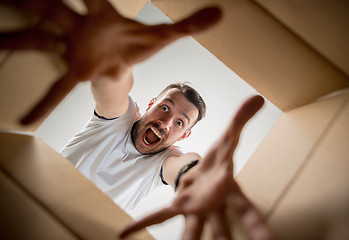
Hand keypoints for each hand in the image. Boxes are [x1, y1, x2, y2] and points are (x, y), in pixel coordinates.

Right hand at [0, 0, 220, 124]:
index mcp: (104, 16)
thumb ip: (190, 24)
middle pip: (55, 10)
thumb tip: (221, 13)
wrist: (122, 60)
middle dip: (36, 2)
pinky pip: (55, 89)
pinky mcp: (74, 73)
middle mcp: (82, 28)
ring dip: (17, 38)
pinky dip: (42, 103)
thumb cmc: (136, 44)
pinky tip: (24, 119)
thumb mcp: (163, 36)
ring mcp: (73, 50)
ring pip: (40, 40)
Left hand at [119, 95, 275, 239]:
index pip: (248, 212)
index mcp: (230, 191)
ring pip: (191, 232)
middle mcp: (214, 206)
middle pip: (220, 230)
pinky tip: (122, 233)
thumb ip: (240, 120)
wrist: (207, 172)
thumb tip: (258, 98)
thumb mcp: (228, 139)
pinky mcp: (178, 206)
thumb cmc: (221, 162)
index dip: (258, 229)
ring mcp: (195, 208)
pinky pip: (158, 215)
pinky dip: (141, 223)